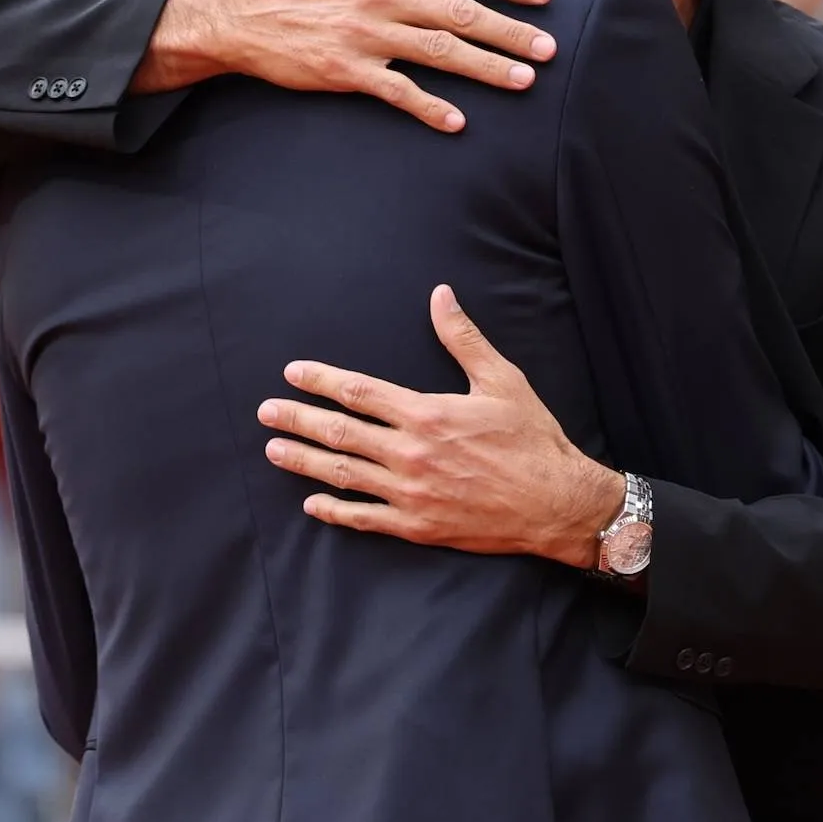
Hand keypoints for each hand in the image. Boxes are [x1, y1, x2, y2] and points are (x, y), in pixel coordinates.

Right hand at [139, 0, 556, 131]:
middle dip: (513, 31)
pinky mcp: (347, 70)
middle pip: (463, 13)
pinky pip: (398, 92)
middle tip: (551, 49)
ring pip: (441, 52)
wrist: (245, 12)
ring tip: (524, 82)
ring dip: (487, 68)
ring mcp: (367, 34)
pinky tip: (458, 123)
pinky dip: (430, 108)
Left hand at [256, 286, 623, 569]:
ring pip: (343, 475)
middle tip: (266, 413)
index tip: (293, 373)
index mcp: (427, 413)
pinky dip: (336, 512)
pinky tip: (313, 505)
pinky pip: (365, 519)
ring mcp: (411, 493)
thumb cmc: (532, 439)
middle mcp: (411, 453)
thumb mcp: (502, 380)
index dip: (321, 380)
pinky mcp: (418, 526)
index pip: (359, 391)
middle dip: (297, 419)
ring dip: (305, 461)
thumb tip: (441, 295)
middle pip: (340, 432)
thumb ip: (463, 338)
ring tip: (274, 451)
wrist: (557, 503)